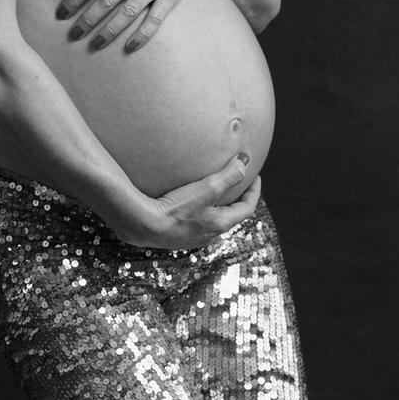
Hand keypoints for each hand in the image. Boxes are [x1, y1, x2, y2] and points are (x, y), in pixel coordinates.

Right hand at [116, 153, 261, 249]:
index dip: (254, 192)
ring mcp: (192, 238)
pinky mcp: (176, 237)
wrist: (143, 225)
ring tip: (214, 193)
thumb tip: (246, 161)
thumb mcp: (208, 188)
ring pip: (213, 221)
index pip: (247, 208)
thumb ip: (229, 174)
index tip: (255, 177)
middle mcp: (209, 235)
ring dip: (218, 206)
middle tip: (237, 185)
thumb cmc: (176, 207)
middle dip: (237, 200)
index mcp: (221, 224)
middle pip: (231, 216)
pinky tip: (188, 203)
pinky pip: (195, 222)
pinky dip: (201, 211)